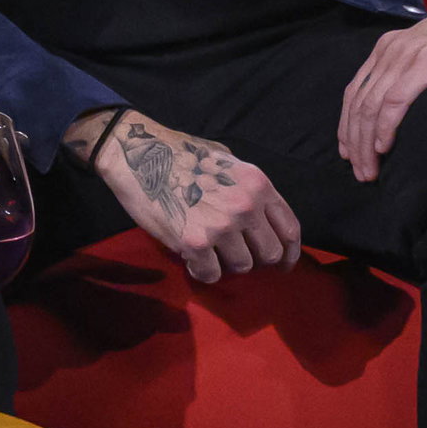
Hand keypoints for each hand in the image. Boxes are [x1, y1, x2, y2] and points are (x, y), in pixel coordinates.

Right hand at [81, 110, 301, 283]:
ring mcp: (221, 225)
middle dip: (256, 259)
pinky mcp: (194, 242)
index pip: (289, 229)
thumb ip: (247, 188)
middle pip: (270, 253)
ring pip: (241, 266)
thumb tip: (259, 217)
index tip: (283, 264)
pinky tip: (193, 261)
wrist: (137, 154)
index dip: (289, 253)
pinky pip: (211, 274)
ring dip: (226, 264)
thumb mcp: (226, 162)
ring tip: (210, 252)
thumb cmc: (180, 154)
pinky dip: (203, 272)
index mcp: (257, 184)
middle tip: (236, 255)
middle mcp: (246, 206)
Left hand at [339, 11, 426, 182]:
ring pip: (371, 106)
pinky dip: (385, 127)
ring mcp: (407, 57)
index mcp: (388, 48)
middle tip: (359, 172)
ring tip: (369, 170)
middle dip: (353, 142)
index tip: (348, 152)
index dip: (347, 125)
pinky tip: (383, 147)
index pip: (356, 92)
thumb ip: (414, 75)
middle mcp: (391, 51)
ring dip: (365, 143)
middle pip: (358, 103)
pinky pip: (395, 101)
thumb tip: (405, 109)